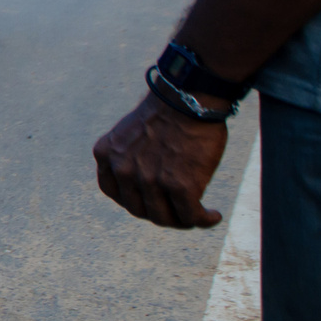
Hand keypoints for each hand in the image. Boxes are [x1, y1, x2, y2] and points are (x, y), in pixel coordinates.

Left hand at [92, 93, 228, 228]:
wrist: (190, 99)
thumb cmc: (167, 112)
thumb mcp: (130, 132)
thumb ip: (128, 156)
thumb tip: (143, 184)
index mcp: (107, 154)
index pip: (113, 191)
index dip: (132, 201)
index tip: (148, 201)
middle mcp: (124, 170)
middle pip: (139, 210)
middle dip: (159, 213)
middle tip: (177, 211)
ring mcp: (150, 180)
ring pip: (165, 218)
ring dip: (182, 221)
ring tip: (197, 215)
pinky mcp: (180, 187)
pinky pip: (191, 216)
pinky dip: (204, 220)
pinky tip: (213, 216)